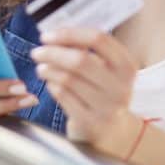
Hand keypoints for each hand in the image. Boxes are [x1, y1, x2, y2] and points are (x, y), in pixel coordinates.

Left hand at [30, 28, 138, 148]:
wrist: (113, 130)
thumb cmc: (103, 90)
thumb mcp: (106, 68)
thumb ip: (88, 49)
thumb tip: (56, 34)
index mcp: (127, 64)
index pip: (98, 39)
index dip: (69, 34)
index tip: (48, 35)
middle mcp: (120, 85)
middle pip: (80, 60)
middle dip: (53, 53)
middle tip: (37, 52)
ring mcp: (107, 106)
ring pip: (68, 79)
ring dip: (48, 69)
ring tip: (41, 67)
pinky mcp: (91, 121)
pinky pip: (63, 96)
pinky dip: (51, 85)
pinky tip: (49, 82)